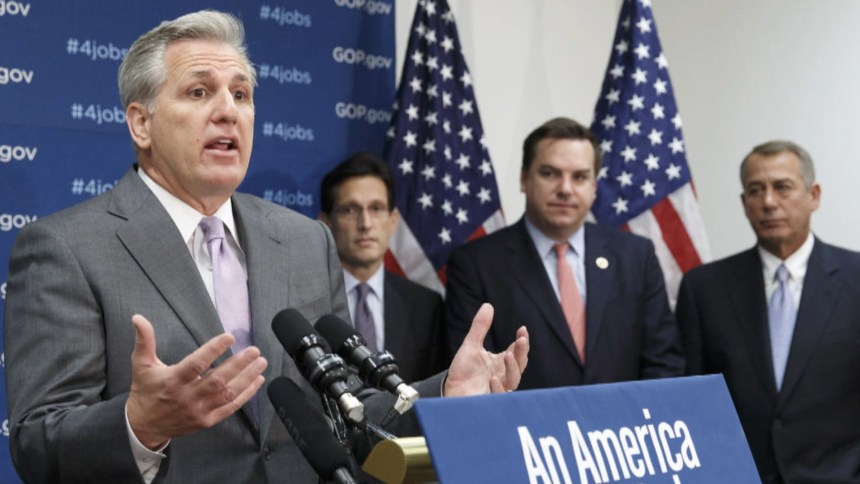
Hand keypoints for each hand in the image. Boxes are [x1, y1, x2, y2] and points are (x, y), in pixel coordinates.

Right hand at [126, 314, 267, 448]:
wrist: (143, 426)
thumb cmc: (145, 391)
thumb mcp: (141, 365)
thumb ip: (144, 341)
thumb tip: (138, 318)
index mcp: (172, 381)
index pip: (196, 364)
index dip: (214, 350)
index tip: (229, 336)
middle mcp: (186, 397)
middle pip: (217, 380)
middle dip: (238, 364)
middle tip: (254, 350)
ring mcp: (198, 411)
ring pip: (227, 394)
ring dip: (247, 378)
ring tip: (261, 363)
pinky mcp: (206, 421)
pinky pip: (230, 408)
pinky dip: (246, 395)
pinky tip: (258, 381)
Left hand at [444, 303, 528, 396]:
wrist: (450, 390)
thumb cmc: (463, 370)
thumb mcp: (471, 345)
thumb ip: (480, 328)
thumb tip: (488, 305)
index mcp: (501, 361)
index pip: (517, 350)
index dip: (522, 340)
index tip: (522, 329)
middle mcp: (504, 374)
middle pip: (520, 364)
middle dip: (522, 352)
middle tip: (521, 340)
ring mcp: (499, 388)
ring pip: (513, 380)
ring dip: (513, 368)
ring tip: (508, 356)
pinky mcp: (490, 401)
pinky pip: (499, 396)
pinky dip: (498, 389)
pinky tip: (494, 379)